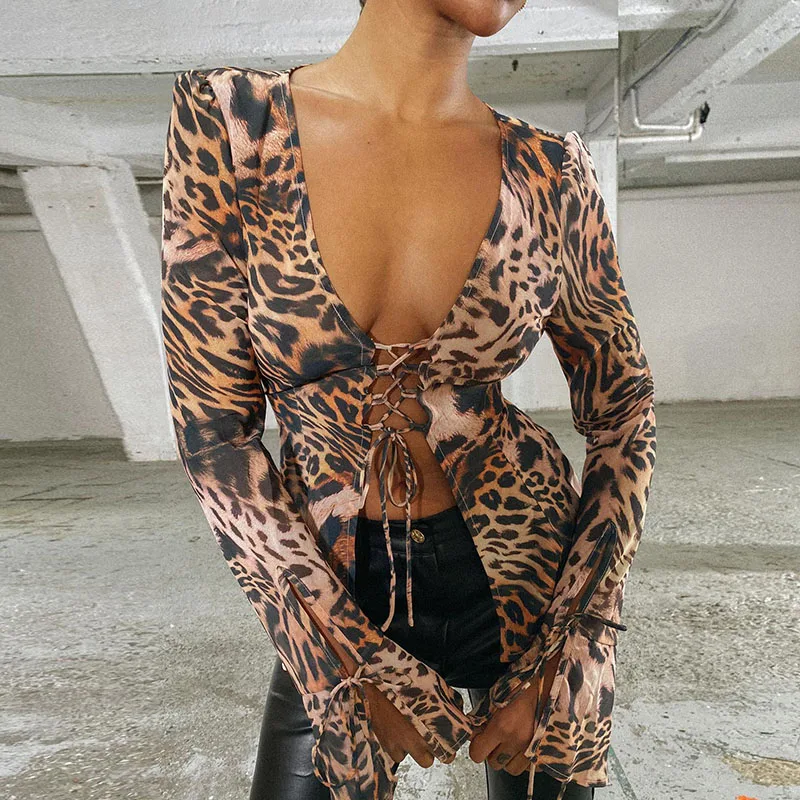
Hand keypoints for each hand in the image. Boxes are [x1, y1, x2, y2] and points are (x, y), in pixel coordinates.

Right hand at [317, 612, 434, 767]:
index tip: (447, 742)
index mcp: (428, 730)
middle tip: (427, 736)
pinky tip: (395, 729)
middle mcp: (413, 742)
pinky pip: (393, 751)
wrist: (372, 677)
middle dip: (428, 750)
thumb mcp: (432, 684)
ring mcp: (395, 744)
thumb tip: (458, 707)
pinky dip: (395, 745)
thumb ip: (447, 699)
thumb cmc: (402, 678)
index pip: (446, 755)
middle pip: (427, 760)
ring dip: (410, 748)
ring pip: (408, 756)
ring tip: (408, 730)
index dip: (448, 750)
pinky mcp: (381, 742)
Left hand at [469, 646, 563, 775]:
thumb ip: (484, 715)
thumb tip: (474, 730)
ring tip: (511, 742)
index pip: (478, 754)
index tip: (479, 738)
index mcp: (502, 725)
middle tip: (495, 739)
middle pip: (495, 764)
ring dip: (508, 758)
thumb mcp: (498, 695)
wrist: (553, 679)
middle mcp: (517, 740)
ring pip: (512, 769)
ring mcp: (534, 748)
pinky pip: (531, 766)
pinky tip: (526, 743)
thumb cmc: (524, 682)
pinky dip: (526, 758)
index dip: (476, 746)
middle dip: (492, 752)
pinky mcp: (547, 751)